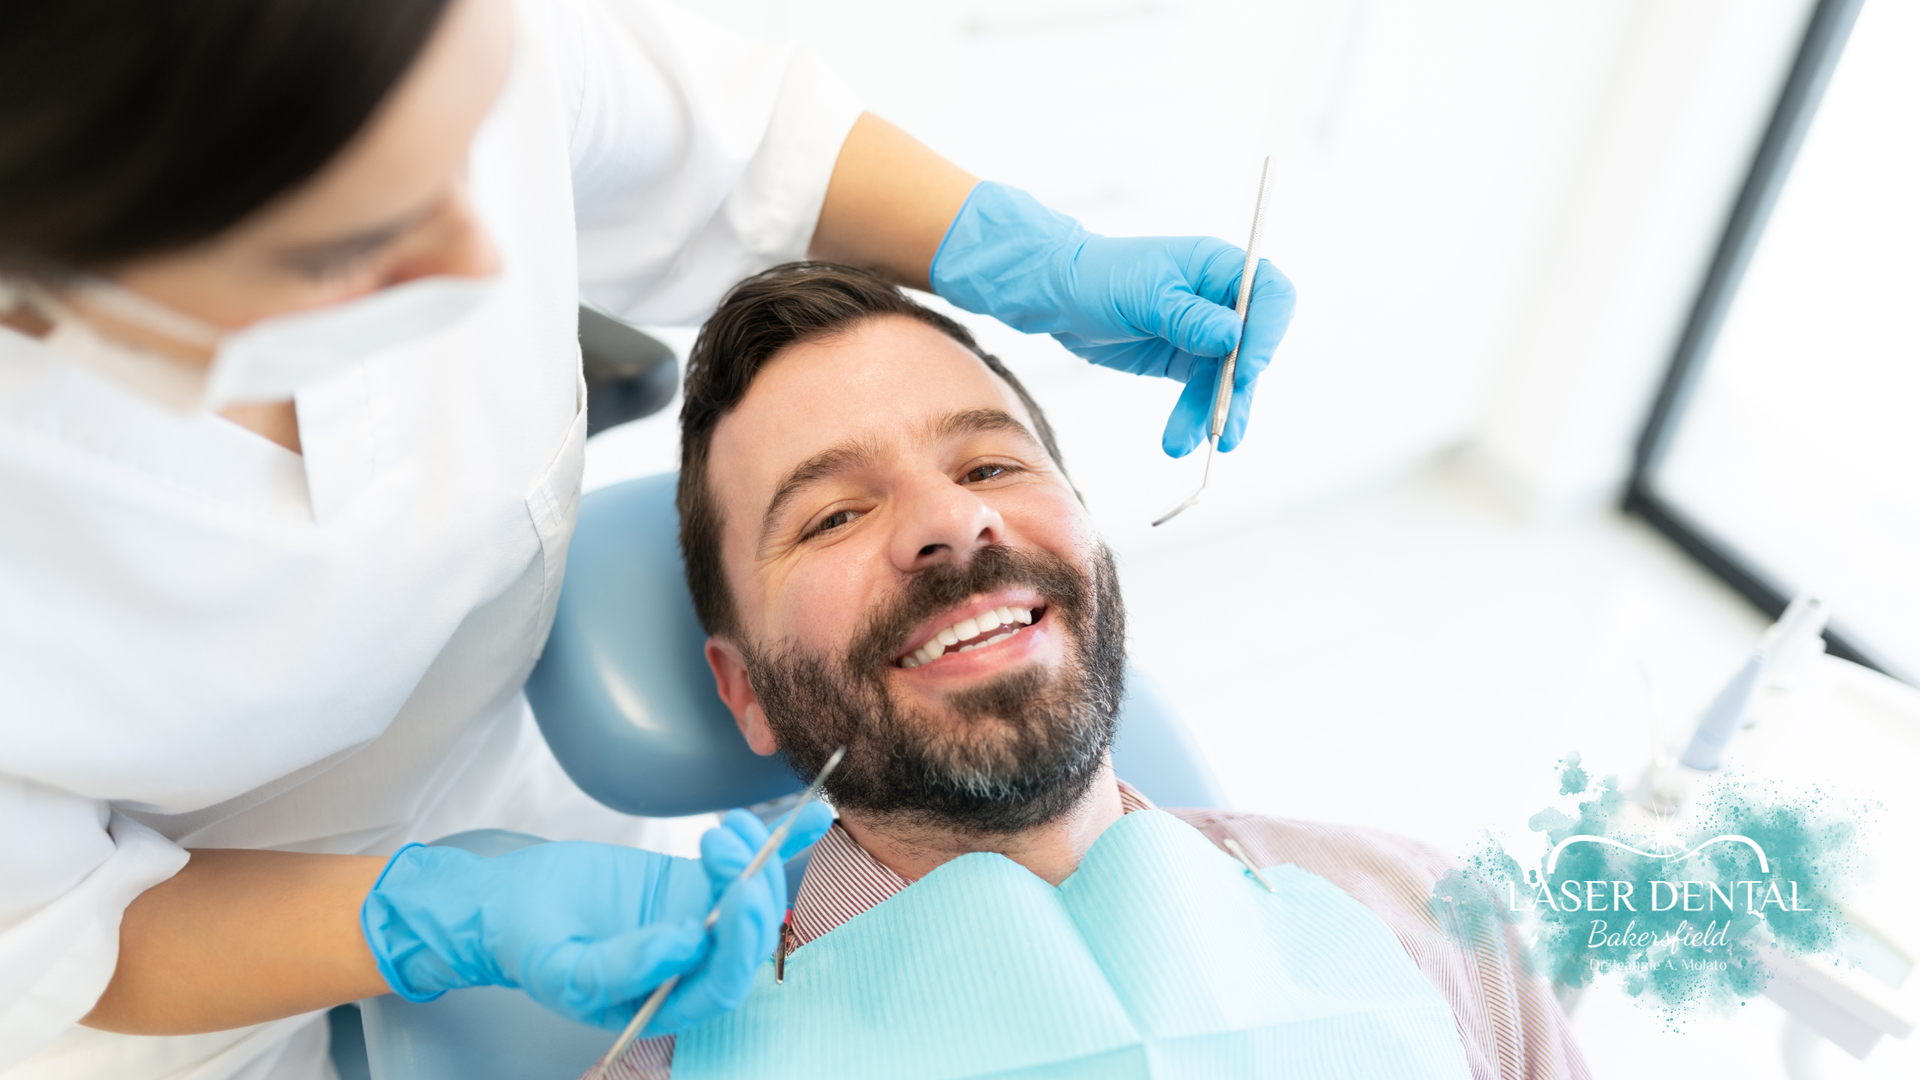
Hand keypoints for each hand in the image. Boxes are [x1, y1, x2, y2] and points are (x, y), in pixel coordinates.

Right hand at [359, 803, 832, 1033]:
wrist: (508, 905)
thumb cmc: (530, 946)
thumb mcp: (563, 969)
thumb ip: (621, 967)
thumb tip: (687, 945)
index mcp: (664, 1002)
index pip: (722, 984)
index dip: (737, 944)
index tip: (731, 894)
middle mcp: (691, 967)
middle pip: (746, 938)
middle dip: (750, 890)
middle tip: (726, 846)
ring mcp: (698, 922)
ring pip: (750, 897)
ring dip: (756, 857)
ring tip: (725, 826)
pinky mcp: (695, 884)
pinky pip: (745, 866)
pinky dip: (782, 842)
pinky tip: (812, 817)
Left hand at [930, 182, 1295, 456]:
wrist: (1061, 298)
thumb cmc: (1100, 277)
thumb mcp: (1143, 295)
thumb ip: (1189, 317)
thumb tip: (1233, 336)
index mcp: (1219, 266)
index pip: (1270, 295)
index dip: (1268, 333)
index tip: (1248, 369)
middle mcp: (1221, 299)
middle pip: (1254, 346)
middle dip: (1239, 388)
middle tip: (1225, 426)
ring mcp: (1207, 332)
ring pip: (1228, 379)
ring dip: (1214, 413)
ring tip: (1194, 443)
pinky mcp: (1188, 360)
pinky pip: (1204, 392)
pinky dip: (1196, 416)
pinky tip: (1183, 439)